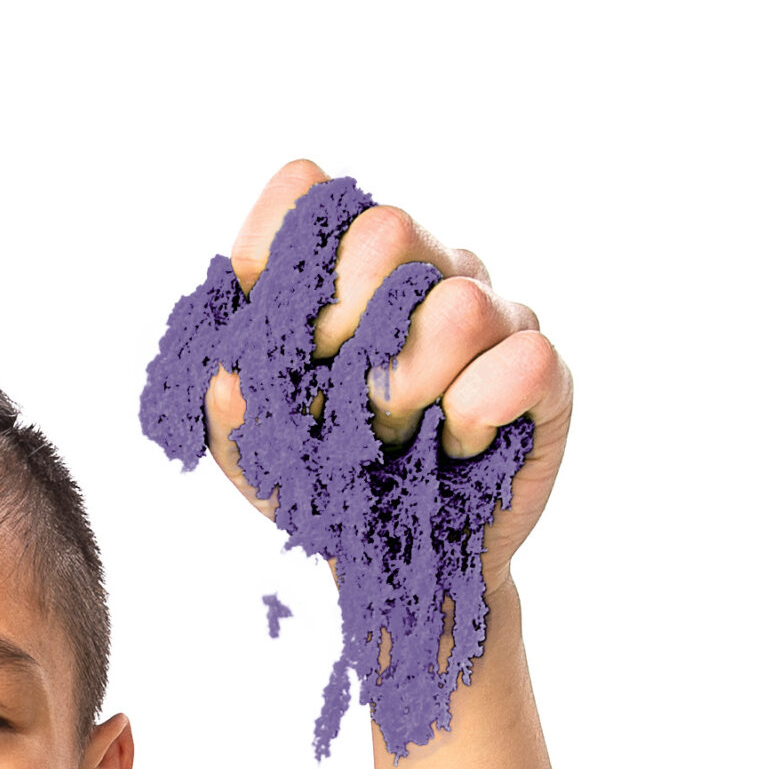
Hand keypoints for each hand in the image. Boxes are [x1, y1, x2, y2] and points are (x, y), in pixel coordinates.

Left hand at [203, 158, 571, 589]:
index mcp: (347, 268)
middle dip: (345, 332)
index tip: (271, 342)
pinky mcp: (544, 372)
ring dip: (408, 393)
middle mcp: (424, 271)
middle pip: (387, 233)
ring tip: (396, 440)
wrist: (396, 570)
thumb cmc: (327, 492)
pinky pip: (519, 364)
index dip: (278, 261)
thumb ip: (230, 417)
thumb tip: (225, 380)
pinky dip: (474, 417)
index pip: (309, 198)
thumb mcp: (259, 458)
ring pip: (458, 307)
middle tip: (338, 401)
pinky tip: (457, 449)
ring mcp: (492, 313)